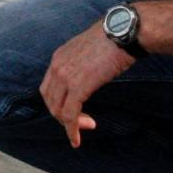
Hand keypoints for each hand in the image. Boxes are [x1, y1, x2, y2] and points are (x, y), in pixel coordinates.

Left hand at [39, 22, 134, 147]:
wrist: (123, 32)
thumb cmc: (114, 39)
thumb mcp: (89, 50)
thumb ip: (82, 63)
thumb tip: (89, 73)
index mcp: (59, 57)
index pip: (49, 87)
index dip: (58, 102)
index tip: (74, 110)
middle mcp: (57, 66)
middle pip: (49, 100)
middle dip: (62, 115)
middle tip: (80, 122)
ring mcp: (65, 77)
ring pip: (57, 110)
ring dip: (69, 124)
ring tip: (86, 127)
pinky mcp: (78, 87)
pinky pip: (69, 114)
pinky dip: (72, 130)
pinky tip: (77, 139)